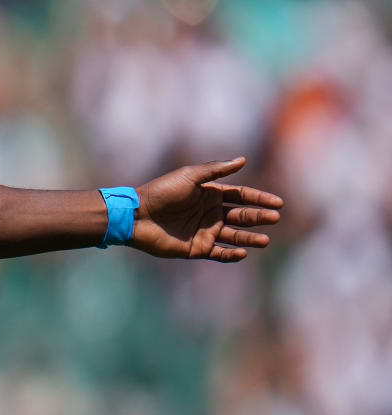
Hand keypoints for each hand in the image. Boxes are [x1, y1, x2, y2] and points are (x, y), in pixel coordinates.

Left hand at [131, 157, 283, 261]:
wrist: (137, 216)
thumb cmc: (162, 192)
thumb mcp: (189, 176)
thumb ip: (216, 170)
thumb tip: (243, 160)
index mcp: (211, 194)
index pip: (242, 196)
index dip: (260, 199)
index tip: (278, 203)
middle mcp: (211, 213)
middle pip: (242, 216)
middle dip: (259, 217)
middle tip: (274, 218)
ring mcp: (205, 231)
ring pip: (235, 235)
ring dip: (250, 238)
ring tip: (265, 239)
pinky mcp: (196, 248)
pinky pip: (219, 253)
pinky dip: (232, 254)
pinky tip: (243, 252)